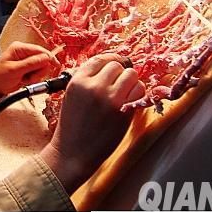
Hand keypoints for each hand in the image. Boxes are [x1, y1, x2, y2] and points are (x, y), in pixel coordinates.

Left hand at [0, 42, 61, 96]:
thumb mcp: (14, 70)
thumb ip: (31, 64)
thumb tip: (46, 58)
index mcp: (20, 48)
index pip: (40, 50)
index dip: (48, 58)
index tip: (55, 65)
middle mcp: (24, 53)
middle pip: (43, 59)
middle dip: (38, 70)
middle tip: (29, 76)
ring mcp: (27, 62)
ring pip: (41, 68)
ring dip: (35, 76)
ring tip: (24, 79)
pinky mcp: (28, 69)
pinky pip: (38, 74)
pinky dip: (33, 79)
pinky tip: (25, 80)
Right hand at [39, 53, 144, 193]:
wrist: (73, 152)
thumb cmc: (73, 125)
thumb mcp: (72, 95)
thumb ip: (88, 79)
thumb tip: (110, 66)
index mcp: (78, 81)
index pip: (100, 59)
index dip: (110, 61)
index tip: (115, 66)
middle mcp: (94, 86)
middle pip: (117, 66)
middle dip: (119, 74)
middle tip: (117, 85)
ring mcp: (110, 99)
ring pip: (131, 75)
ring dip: (130, 82)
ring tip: (124, 93)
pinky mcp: (124, 111)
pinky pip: (139, 91)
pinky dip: (138, 93)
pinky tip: (129, 101)